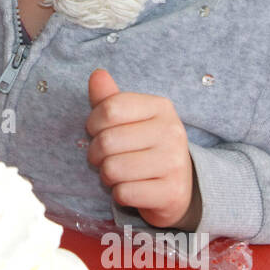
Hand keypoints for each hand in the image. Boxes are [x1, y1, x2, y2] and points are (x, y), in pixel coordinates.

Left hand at [85, 69, 197, 228]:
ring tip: (120, 174)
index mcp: (160, 107)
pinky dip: (119, 195)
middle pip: (107, 141)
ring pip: (112, 169)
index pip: (110, 109)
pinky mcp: (172, 193)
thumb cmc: (144, 147)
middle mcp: (172, 131)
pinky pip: (124, 193)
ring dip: (107, 176)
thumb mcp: (129, 119)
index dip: (93, 123)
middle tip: (106, 158)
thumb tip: (97, 74)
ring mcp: (175, 163)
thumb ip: (109, 99)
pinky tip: (133, 189)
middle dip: (96, 154)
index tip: (98, 131)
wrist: (176, 186)